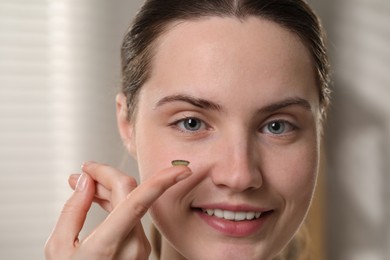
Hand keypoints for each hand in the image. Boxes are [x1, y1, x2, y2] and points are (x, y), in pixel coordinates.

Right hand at [45, 162, 191, 259]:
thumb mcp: (59, 248)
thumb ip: (73, 210)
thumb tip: (85, 181)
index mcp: (109, 246)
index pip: (139, 202)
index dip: (162, 181)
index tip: (181, 169)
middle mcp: (132, 246)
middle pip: (130, 194)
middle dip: (107, 176)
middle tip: (84, 171)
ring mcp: (139, 248)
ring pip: (131, 203)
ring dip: (109, 189)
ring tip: (83, 185)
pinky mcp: (140, 248)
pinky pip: (131, 216)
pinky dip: (115, 203)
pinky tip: (99, 198)